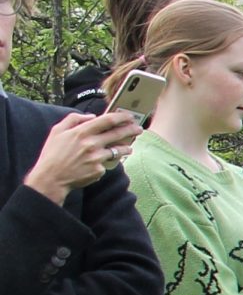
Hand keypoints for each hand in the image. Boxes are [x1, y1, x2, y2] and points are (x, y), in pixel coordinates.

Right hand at [24, 110, 139, 200]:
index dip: (121, 117)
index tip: (129, 116)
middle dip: (131, 130)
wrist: (51, 178)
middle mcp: (92, 144)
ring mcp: (97, 158)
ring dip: (126, 148)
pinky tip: (101, 164)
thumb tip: (92, 116)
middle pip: (118, 134)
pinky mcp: (99, 171)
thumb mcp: (57, 131)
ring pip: (118, 151)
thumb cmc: (52, 153)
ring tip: (129, 148)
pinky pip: (107, 164)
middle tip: (139, 129)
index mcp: (81, 132)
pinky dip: (106, 163)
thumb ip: (73, 119)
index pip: (107, 121)